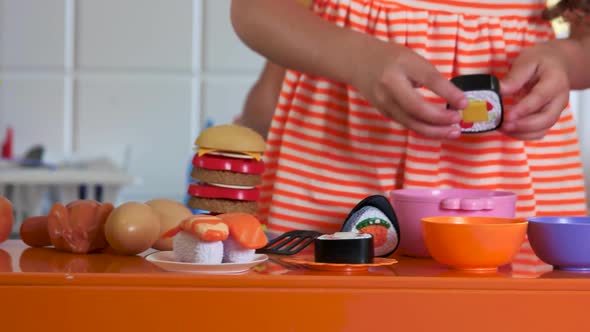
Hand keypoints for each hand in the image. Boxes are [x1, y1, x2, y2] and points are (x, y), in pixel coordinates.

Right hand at [352, 40, 467, 138]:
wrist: (357, 62)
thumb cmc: (390, 57)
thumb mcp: (412, 59)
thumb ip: (429, 76)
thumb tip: (454, 99)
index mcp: (400, 66)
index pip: (428, 80)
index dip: (448, 93)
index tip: (465, 103)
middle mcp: (389, 87)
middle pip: (416, 109)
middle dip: (439, 119)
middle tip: (458, 121)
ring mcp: (384, 102)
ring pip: (411, 122)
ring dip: (434, 131)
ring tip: (453, 132)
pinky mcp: (384, 112)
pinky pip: (407, 124)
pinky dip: (424, 129)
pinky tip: (438, 130)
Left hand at [500, 41, 569, 139]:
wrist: (557, 64)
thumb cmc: (541, 62)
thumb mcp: (527, 61)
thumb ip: (514, 77)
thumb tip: (498, 90)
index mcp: (555, 81)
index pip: (540, 98)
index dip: (523, 109)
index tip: (506, 115)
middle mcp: (559, 99)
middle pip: (546, 119)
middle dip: (523, 126)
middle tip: (502, 125)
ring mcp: (556, 111)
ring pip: (542, 129)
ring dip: (521, 133)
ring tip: (501, 128)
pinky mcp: (549, 118)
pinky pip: (538, 132)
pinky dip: (523, 135)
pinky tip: (508, 130)